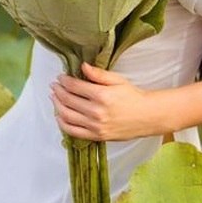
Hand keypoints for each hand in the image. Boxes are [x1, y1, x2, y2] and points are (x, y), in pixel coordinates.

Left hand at [50, 62, 165, 140]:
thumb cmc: (133, 96)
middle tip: (54, 86)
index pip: (74, 86)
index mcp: (101, 95)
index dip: (64, 80)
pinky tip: (59, 116)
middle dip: (58, 91)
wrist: (147, 116)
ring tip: (54, 98)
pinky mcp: (96, 136)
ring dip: (57, 105)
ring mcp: (95, 125)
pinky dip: (62, 123)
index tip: (60, 77)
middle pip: (68, 100)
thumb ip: (98, 74)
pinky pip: (73, 131)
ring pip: (67, 115)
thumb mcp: (117, 80)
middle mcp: (96, 112)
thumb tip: (82, 66)